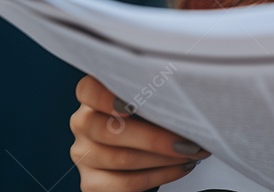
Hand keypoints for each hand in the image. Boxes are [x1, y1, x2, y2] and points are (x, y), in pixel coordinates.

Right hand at [70, 75, 210, 190]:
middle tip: (189, 140)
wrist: (141, 147)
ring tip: (190, 152)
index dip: (107, 98)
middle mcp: (83, 123)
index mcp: (93, 95)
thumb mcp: (148, 99)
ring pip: (122, 159)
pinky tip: (180, 166)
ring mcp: (84, 154)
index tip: (133, 105)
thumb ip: (155, 96)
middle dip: (155, 138)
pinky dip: (161, 175)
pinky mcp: (91, 182)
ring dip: (164, 158)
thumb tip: (186, 101)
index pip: (89, 90)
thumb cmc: (147, 115)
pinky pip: (126, 183)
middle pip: (109, 130)